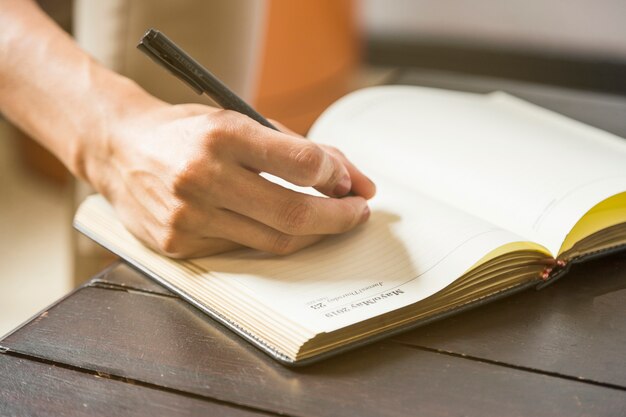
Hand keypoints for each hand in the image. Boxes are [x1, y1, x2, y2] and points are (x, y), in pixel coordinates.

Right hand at [87, 102, 375, 257]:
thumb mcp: (238, 121)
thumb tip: (348, 177)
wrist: (119, 148)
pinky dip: (271, 240)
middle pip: (294, 213)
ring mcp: (188, 215)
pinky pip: (244, 250)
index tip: (348, 183)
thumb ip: (295, 148)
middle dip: (339, 218)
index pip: (301, 164)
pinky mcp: (178, 244)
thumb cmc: (186, 131)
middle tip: (357, 213)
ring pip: (274, 241)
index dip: (336, 176)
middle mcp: (202, 176)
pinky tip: (280, 228)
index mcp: (222, 134)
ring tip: (328, 220)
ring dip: (314, 234)